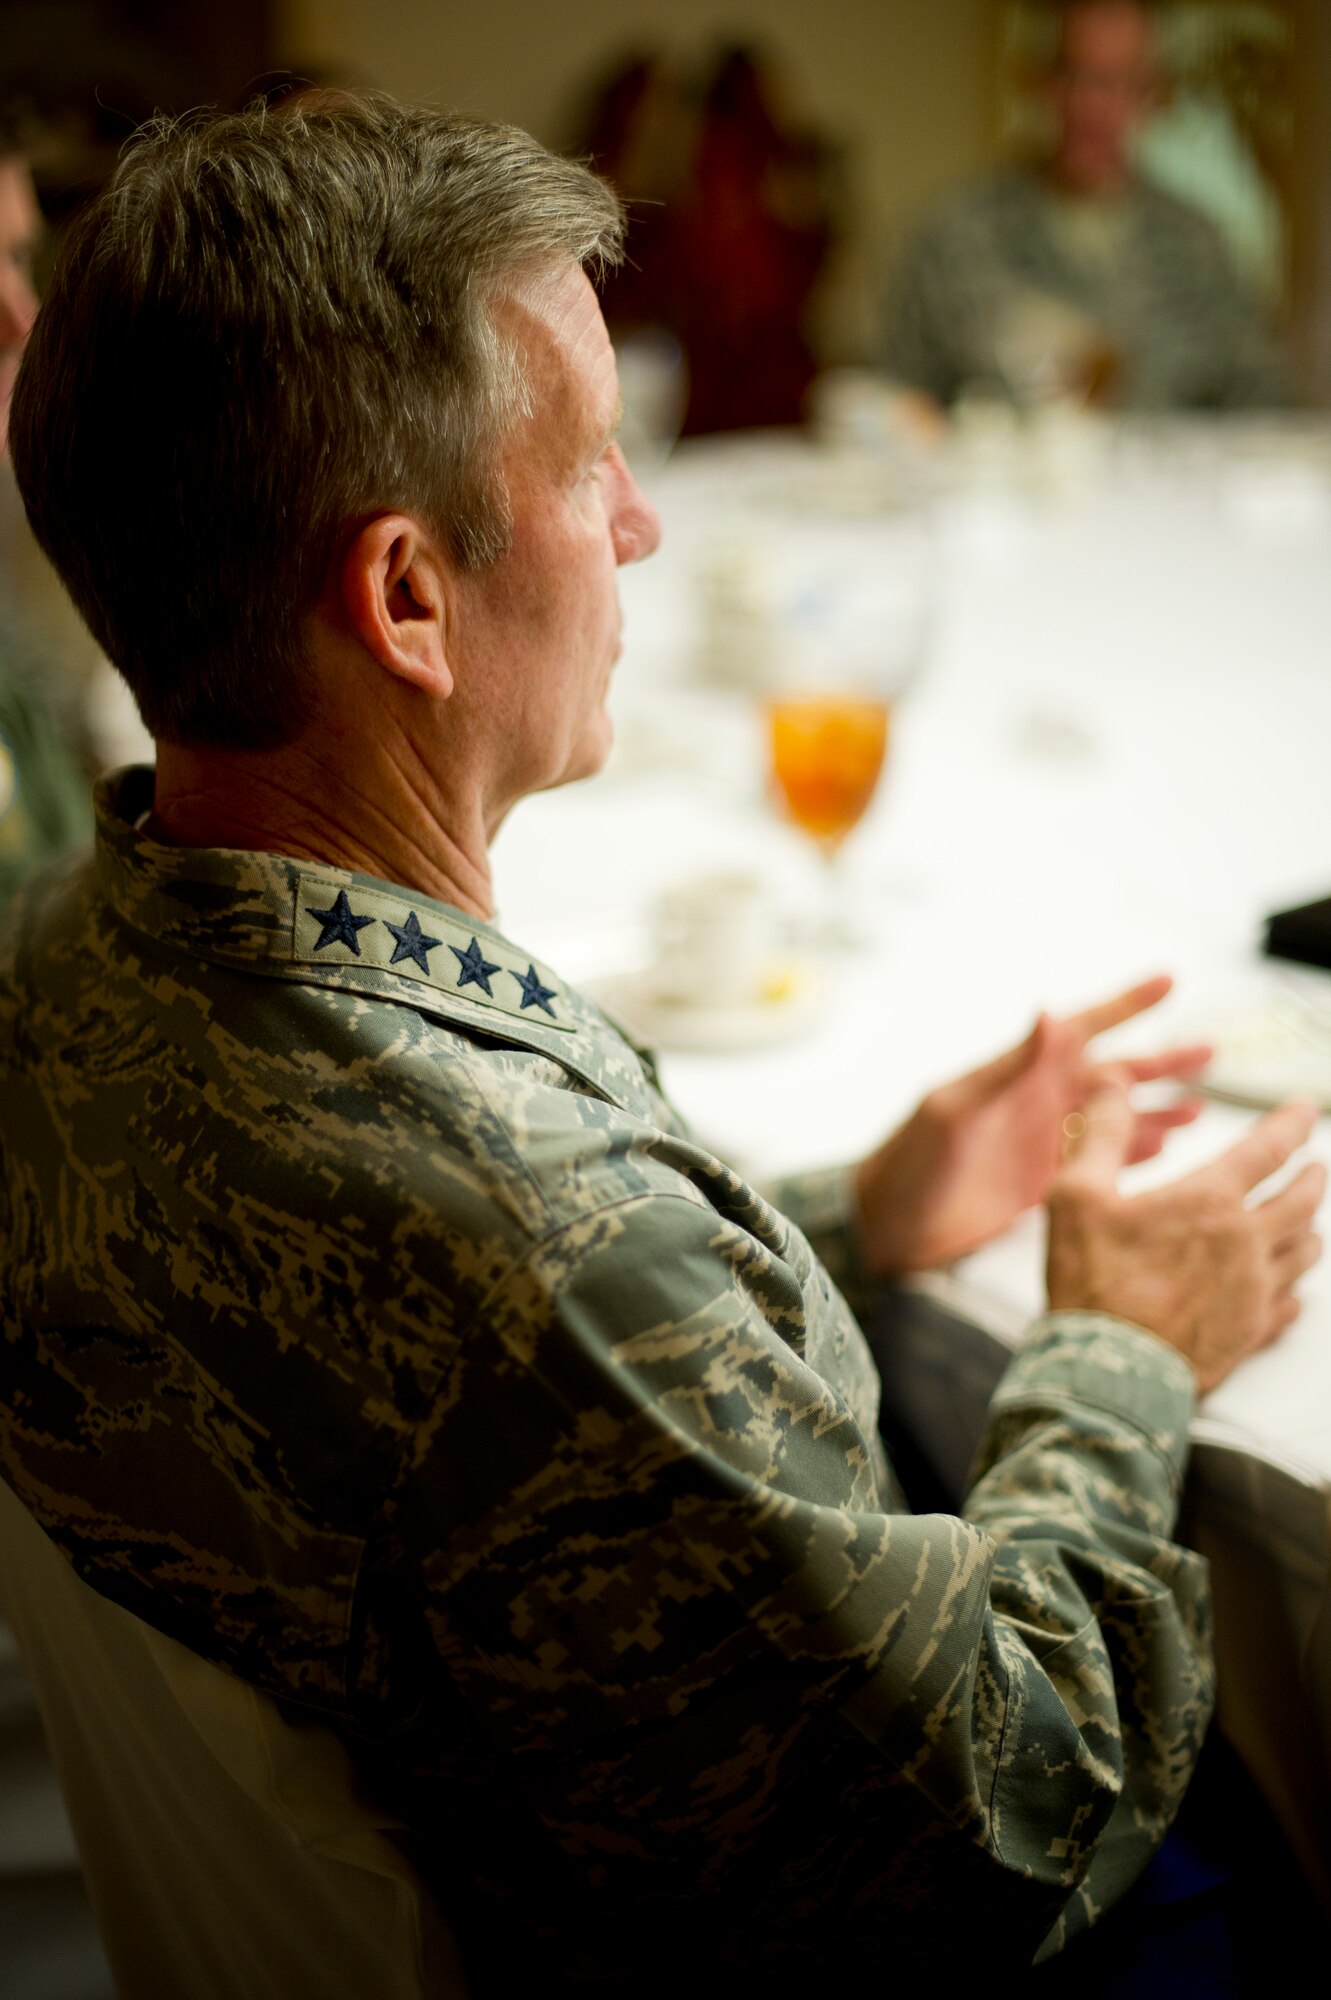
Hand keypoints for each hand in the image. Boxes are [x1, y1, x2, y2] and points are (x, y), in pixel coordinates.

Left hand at [852, 975, 1209, 1275]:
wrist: (885, 1226)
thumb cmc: (908, 1161)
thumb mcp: (954, 1108)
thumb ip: (1008, 1064)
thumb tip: (1050, 1011)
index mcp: (1019, 1076)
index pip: (1082, 1029)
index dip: (1126, 1004)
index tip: (1168, 980)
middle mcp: (1038, 1105)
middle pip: (1113, 1075)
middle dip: (1161, 1062)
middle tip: (1210, 1051)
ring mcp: (1044, 1144)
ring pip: (1115, 1121)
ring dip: (1156, 1112)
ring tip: (1201, 1106)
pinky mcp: (1045, 1185)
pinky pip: (1102, 1161)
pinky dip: (1135, 1155)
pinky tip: (1165, 1152)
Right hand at [1047, 1080, 1323, 1392]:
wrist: (1106, 1371)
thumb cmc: (1091, 1283)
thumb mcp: (1076, 1195)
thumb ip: (1101, 1134)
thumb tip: (1110, 1083)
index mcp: (1208, 1202)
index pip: (1267, 1149)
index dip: (1292, 1123)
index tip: (1306, 1109)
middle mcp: (1244, 1243)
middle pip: (1301, 1200)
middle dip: (1311, 1175)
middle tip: (1314, 1164)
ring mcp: (1253, 1292)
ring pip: (1304, 1252)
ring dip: (1309, 1228)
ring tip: (1306, 1220)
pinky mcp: (1250, 1333)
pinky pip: (1291, 1306)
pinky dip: (1295, 1289)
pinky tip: (1290, 1290)